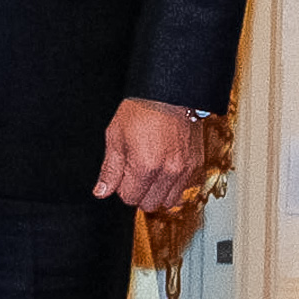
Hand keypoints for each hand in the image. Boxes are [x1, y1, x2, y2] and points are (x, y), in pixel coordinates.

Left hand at [94, 97, 206, 211]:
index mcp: (145, 166)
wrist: (170, 93)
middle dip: (139, 192)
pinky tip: (166, 169)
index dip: (122, 187)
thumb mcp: (115, 136)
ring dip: (158, 192)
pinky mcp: (197, 165)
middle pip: (149, 204)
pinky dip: (174, 185)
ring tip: (152, 172)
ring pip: (170, 201)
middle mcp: (168, 171)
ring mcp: (185, 169)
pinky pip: (185, 189)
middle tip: (136, 173)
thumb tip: (101, 191)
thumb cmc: (142, 109)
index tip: (123, 174)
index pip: (129, 198)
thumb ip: (110, 169)